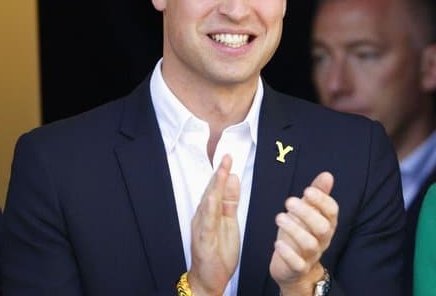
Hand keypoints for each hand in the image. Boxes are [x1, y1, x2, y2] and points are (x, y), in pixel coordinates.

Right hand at [188, 155, 240, 295]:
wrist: (209, 279)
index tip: (229, 157)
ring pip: (208, 203)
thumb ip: (230, 201)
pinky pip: (206, 223)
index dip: (223, 172)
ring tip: (222, 171)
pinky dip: (209, 209)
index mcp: (211, 212)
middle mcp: (203, 217)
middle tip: (226, 157)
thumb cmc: (218, 251)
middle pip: (212, 192)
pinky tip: (212, 197)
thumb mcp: (229, 222)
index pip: (217, 188)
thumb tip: (233, 179)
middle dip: (219, 174)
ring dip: (215, 187)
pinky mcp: (203, 240)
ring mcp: (202, 228)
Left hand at [270, 172, 337, 295]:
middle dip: (307, 213)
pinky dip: (287, 253)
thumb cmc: (301, 234)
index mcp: (327, 224)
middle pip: (323, 227)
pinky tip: (277, 243)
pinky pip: (297, 263)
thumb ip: (317, 194)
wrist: (295, 269)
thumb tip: (327, 175)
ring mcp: (312, 255)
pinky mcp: (299, 268)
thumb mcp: (307, 212)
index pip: (332, 211)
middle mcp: (323, 240)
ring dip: (294, 229)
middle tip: (289, 202)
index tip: (307, 190)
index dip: (322, 200)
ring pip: (309, 244)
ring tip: (279, 217)